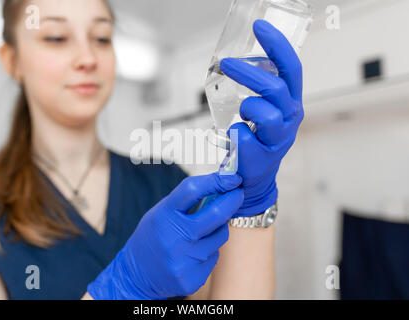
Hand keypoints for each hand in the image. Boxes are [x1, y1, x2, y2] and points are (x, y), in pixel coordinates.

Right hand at [87, 173, 243, 299]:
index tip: (232, 177)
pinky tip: (192, 254)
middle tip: (238, 193)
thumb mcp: (162, 213)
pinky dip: (209, 251)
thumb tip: (221, 187)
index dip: (216, 180)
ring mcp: (184, 259)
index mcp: (164, 215)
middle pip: (216, 214)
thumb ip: (187, 202)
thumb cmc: (153, 237)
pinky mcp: (191, 278)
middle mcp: (174, 237)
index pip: (192, 190)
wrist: (136, 275)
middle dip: (233, 200)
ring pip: (220, 236)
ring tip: (200, 233)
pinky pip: (214, 256)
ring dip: (217, 229)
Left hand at [220, 19, 304, 216]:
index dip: (277, 46)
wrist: (255, 176)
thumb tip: (237, 58)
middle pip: (275, 88)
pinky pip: (243, 136)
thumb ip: (261, 87)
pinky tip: (237, 139)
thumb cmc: (258, 137)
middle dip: (248, 73)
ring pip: (263, 113)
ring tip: (243, 115)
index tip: (259, 26)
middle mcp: (290, 118)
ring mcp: (279, 138)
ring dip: (247, 109)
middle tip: (226, 64)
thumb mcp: (266, 108)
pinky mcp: (263, 156)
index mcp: (291, 101)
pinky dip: (235, 134)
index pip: (291, 68)